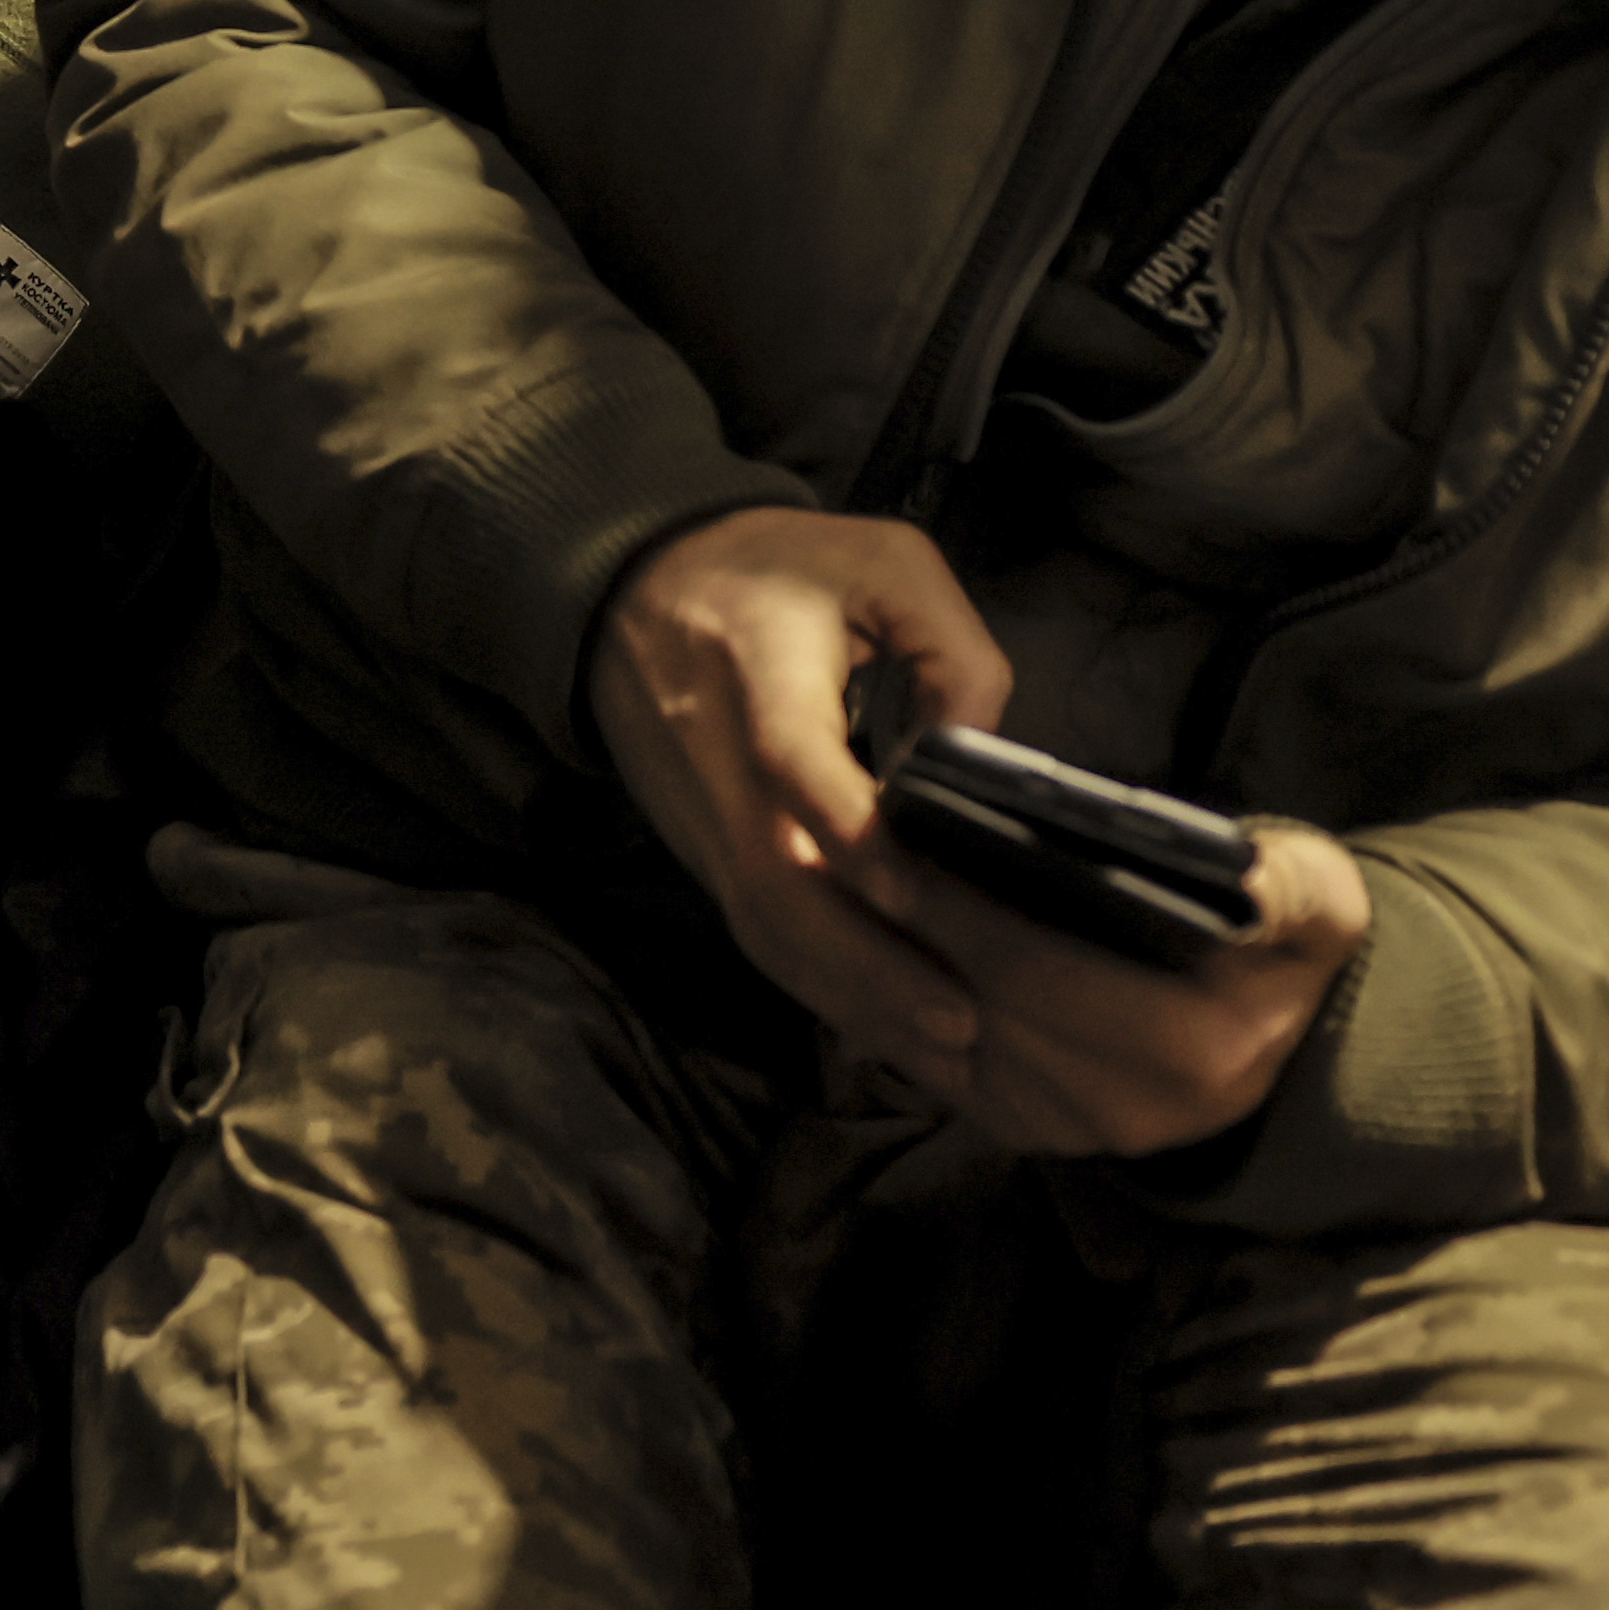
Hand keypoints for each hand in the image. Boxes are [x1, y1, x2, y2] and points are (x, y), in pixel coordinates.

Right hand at [584, 504, 1016, 1076]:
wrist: (629, 586)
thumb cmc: (770, 569)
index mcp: (758, 672)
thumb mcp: (880, 558)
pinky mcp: (703, 853)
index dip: (850, 836)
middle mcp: (719, 763)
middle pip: (777, 886)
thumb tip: (979, 743)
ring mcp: (703, 820)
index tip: (917, 892)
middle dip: (867, 965)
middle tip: (962, 1019)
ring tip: (944, 1051)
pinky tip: (891, 1033)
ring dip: (851, 1000)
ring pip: (765, 930)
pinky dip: (823, 993)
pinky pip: (760, 936)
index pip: (792, 767)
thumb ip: (951, 642)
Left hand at [842, 812, 1372, 1158]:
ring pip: (939, 1037)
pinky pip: (934, 1065)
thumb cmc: (1286, 945)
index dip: (953, 898)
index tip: (888, 829)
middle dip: (899, 921)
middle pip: (974, 998)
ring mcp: (1071, 1130)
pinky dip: (890, 1002)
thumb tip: (1244, 879)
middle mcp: (1125, 1106)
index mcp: (1193, 1046)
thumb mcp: (1322, 901)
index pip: (1035, 963)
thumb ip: (1292, 885)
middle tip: (829, 838)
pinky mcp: (1031, 1134)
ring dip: (878, 962)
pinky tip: (855, 936)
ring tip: (826, 876)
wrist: (1287, 1042)